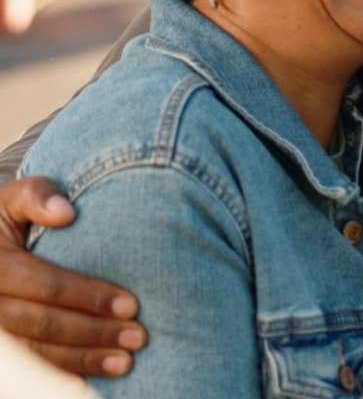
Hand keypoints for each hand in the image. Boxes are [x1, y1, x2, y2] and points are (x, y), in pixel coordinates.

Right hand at [0, 177, 146, 376]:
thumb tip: (67, 213)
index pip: (46, 286)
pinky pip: (28, 367)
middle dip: (94, 333)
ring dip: (83, 360)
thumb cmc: (7, 217)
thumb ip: (38, 195)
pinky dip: (62, 374)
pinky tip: (95, 378)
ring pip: (35, 354)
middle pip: (42, 325)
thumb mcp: (13, 198)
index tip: (132, 304)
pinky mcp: (1, 351)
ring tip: (127, 362)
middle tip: (139, 336)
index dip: (89, 296)